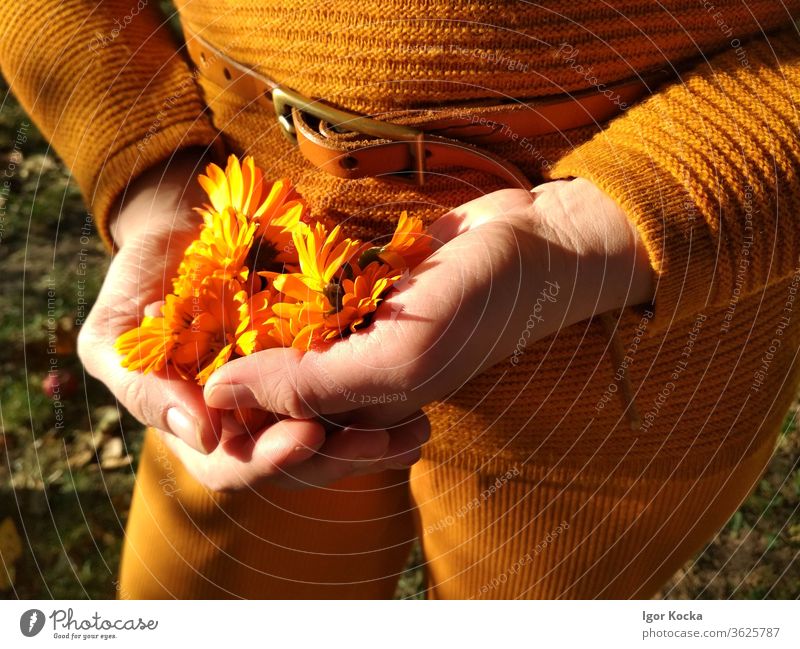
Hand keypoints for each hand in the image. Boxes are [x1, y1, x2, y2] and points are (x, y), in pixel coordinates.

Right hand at [78, 149, 428, 490]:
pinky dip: (381, 408)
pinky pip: (354, 397)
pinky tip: (417, 413)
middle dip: (335, 457)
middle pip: (295, 461)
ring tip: (413, 434)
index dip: (267, 460)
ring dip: (372, 442)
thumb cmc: (142, 285)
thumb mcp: (117, 336)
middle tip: (380, 444)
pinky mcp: (319, 368)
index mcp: (202, 429)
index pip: (234, 466)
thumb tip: (201, 433)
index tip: (305, 437)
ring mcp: (286, 398)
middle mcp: (249, 423)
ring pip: (332, 437)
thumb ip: (142, 385)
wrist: (187, 231)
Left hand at [202, 179, 654, 428]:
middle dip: (226, 368)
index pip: (277, 439)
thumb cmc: (479, 305)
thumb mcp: (398, 356)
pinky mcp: (360, 294)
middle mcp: (355, 382)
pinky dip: (268, 285)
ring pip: (278, 342)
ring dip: (239, 324)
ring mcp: (358, 336)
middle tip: (182, 330)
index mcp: (363, 416)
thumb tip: (217, 394)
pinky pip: (301, 298)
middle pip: (270, 393)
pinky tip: (234, 266)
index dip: (229, 421)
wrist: (534, 244)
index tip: (185, 384)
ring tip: (190, 299)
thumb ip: (310, 385)